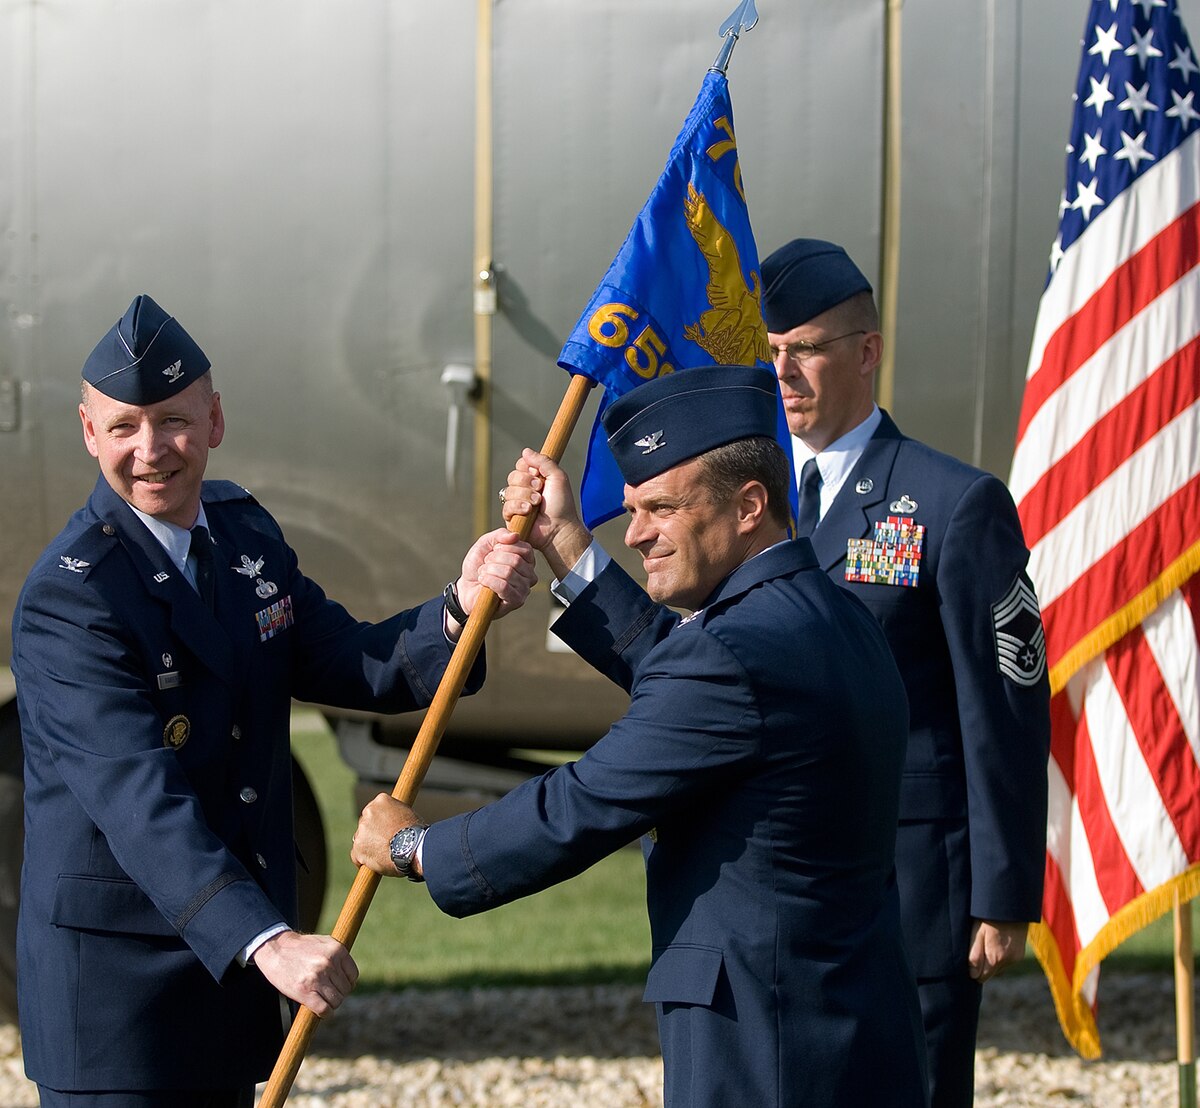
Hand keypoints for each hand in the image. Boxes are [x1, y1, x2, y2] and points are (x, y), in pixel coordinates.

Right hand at [253, 930, 357, 1016]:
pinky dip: (324, 1013)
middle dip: (337, 993)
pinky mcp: (304, 992)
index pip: (353, 976)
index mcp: (337, 950)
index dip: (347, 983)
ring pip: (336, 1001)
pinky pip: (324, 1009)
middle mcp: (329, 963)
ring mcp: (317, 978)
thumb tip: (350, 976)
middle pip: (345, 990)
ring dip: (331, 1004)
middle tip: (327, 993)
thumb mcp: (323, 943)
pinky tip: (321, 1011)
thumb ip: (338, 956)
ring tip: (322, 1000)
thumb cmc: (300, 947)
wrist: (275, 949)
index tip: (338, 986)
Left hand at [351, 794, 424, 877]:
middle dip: (372, 833)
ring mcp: (361, 830)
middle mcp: (368, 812)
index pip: (375, 810)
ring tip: (383, 855)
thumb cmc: (416, 833)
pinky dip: (363, 861)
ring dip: (368, 847)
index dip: (380, 822)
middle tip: (384, 843)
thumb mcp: (407, 815)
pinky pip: (356, 855)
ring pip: (361, 840)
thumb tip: (393, 824)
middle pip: (366, 824)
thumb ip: (395, 816)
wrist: (413, 847)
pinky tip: (374, 864)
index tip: (385, 830)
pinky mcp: (358, 847)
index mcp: (381, 800)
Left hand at [450, 528, 536, 635]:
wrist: (466, 587)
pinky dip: (489, 581)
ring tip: (483, 574)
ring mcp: (524, 589)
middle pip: (516, 561)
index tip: (492, 550)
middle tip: (485, 564)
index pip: (525, 549)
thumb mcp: (486, 543)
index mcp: (527, 560)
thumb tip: (515, 536)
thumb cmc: (478, 565)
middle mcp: (530, 575)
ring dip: (488, 571)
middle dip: (493, 559)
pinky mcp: (516, 601)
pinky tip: (483, 581)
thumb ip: (500, 535)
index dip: (504, 547)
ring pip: (509, 573)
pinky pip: (504, 586)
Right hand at [501, 449, 592, 578]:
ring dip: (525, 496)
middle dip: (526, 483)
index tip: (539, 476)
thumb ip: (543, 461)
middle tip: (540, 490)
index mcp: (535, 478)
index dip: (528, 468)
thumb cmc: (562, 504)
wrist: (559, 528)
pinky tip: (528, 511)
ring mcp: (517, 503)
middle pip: (513, 476)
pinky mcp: (511, 516)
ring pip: (508, 490)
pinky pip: (506, 506)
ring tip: (537, 504)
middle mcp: (524, 489)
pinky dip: (518, 507)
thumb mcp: (558, 477)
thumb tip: (525, 450)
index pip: (521, 464)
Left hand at [968, 919, 1027, 982]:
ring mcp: (1016, 958)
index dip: (974, 971)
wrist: (1011, 907)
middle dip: (983, 966)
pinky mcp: (1020, 954)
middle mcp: (1008, 961)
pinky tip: (997, 942)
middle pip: (991, 973)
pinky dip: (1000, 956)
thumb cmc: (989, 918)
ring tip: (988, 942)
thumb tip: (972, 975)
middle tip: (978, 947)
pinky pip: (1007, 962)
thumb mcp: (977, 933)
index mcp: (995, 958)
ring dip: (992, 960)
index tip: (970, 960)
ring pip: (999, 967)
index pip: (982, 977)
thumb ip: (974, 956)